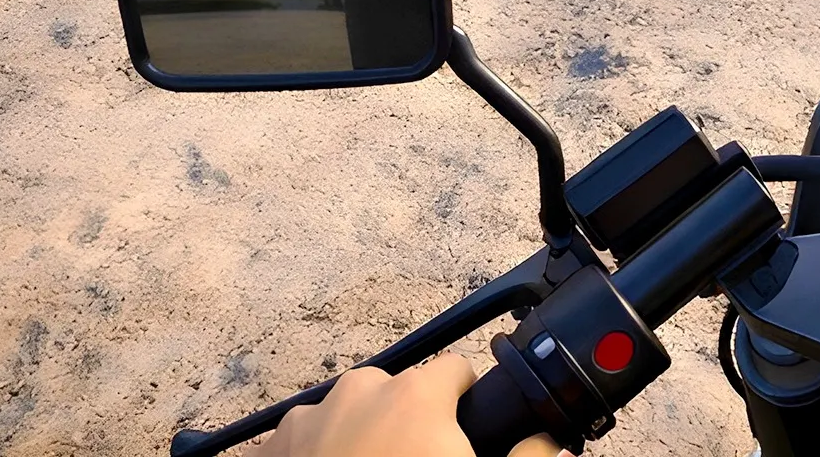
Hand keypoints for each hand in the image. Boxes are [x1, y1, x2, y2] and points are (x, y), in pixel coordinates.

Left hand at [256, 354, 560, 456]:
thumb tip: (550, 442)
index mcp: (416, 396)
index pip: (457, 371)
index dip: (466, 404)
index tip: (463, 437)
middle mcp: (359, 392)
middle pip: (400, 393)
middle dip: (410, 425)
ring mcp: (307, 419)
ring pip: (349, 416)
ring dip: (361, 441)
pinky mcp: (269, 449)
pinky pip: (305, 441)